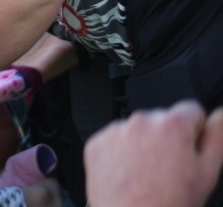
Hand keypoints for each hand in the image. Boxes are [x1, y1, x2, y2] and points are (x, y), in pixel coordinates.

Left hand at [84, 101, 222, 206]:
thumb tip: (220, 115)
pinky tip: (129, 173)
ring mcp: (116, 131)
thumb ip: (217, 137)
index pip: (191, 110)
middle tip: (168, 168)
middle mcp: (141, 121)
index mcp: (172, 125)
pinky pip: (114, 140)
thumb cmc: (168, 203)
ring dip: (143, 144)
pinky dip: (121, 152)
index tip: (189, 149)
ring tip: (147, 174)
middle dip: (167, 138)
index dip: (194, 132)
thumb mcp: (206, 173)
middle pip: (162, 119)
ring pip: (137, 129)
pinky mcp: (97, 142)